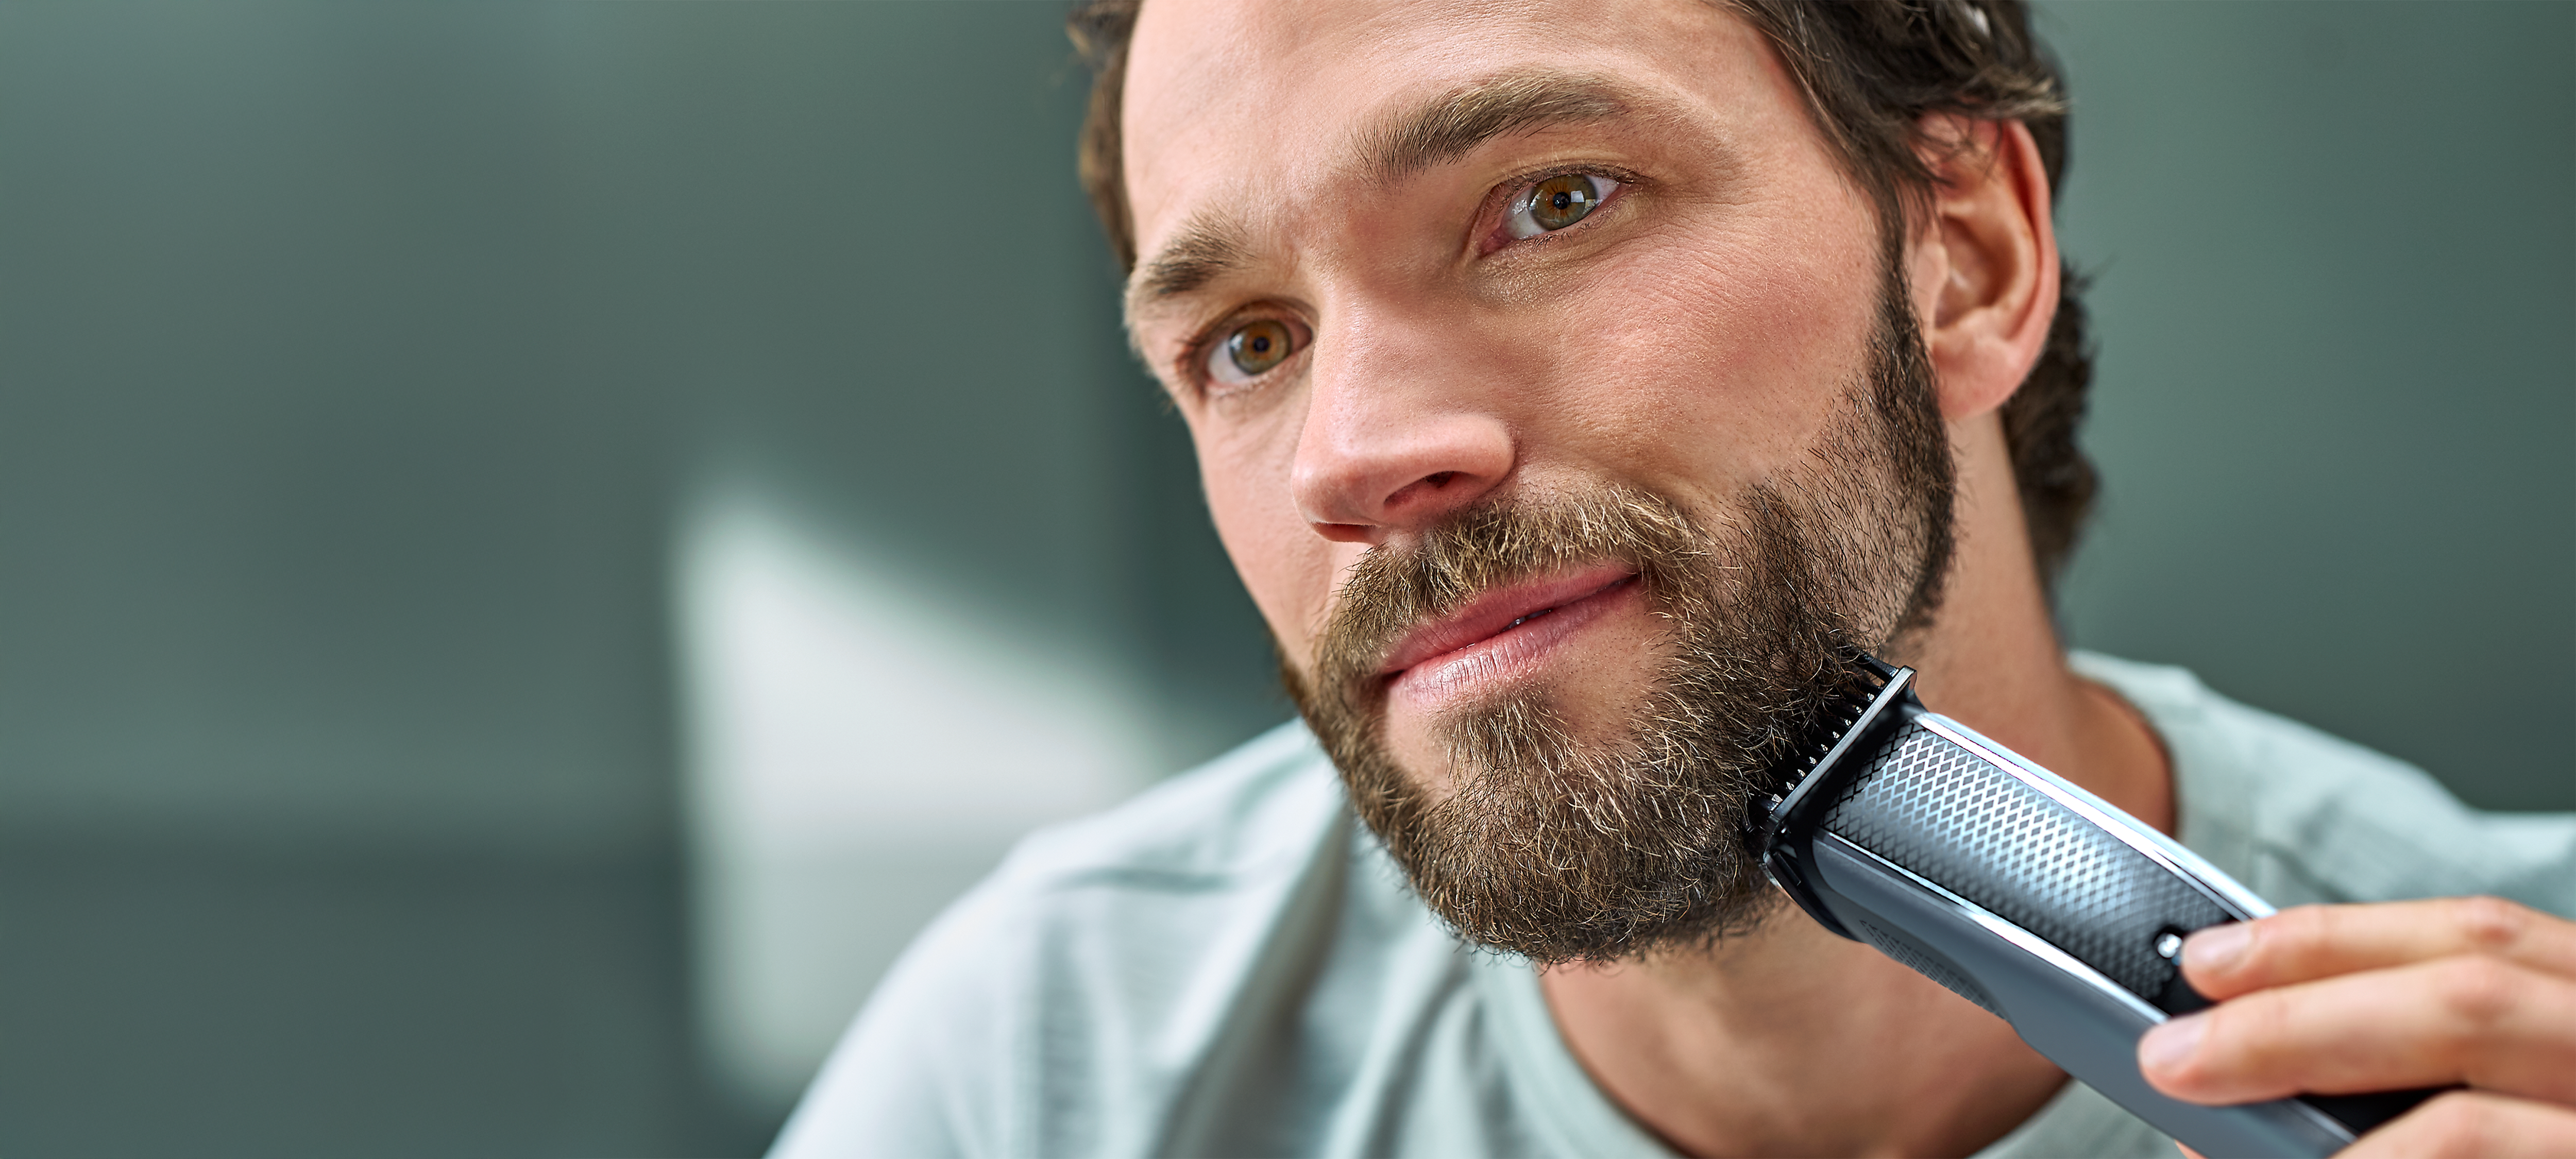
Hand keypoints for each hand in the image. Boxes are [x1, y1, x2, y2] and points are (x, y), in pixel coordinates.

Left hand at [2136, 897, 2575, 1156]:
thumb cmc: (2554, 1132)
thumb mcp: (2536, 1077)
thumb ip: (2432, 1062)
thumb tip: (2258, 1064)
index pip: (2479, 937)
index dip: (2331, 943)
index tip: (2209, 964)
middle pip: (2467, 1008)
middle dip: (2301, 1025)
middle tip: (2174, 1062)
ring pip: (2473, 1132)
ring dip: (2339, 1150)